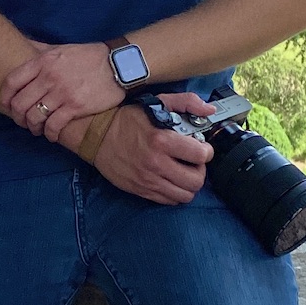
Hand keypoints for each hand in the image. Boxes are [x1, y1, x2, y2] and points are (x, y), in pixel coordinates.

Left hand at [2, 42, 121, 139]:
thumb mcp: (60, 48)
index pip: (12, 81)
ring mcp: (62, 93)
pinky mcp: (75, 107)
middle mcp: (49, 77)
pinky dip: (50, 134)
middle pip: (20, 103)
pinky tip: (52, 135)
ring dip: (32, 127)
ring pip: (34, 117)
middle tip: (22, 121)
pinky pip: (54, 126)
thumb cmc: (88, 56)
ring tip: (37, 129)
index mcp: (43, 62)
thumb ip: (40, 50)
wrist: (118, 65)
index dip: (5, 96)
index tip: (7, 104)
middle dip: (18, 117)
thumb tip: (22, 44)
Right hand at [87, 94, 214, 204]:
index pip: (201, 155)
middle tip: (193, 162)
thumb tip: (209, 110)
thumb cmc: (127, 119)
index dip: (206, 151)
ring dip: (188, 184)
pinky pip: (168, 201)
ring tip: (183, 171)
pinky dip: (174, 192)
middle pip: (196, 181)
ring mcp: (148, 180)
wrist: (96, 136)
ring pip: (185, 195)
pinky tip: (170, 179)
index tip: (201, 148)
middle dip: (200, 170)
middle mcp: (156, 164)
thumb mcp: (156, 103)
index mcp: (162, 140)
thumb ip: (186, 103)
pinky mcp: (141, 190)